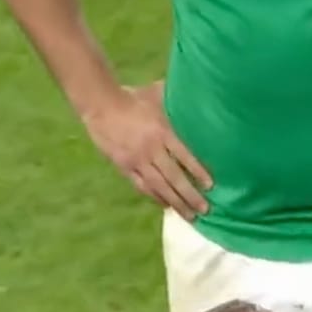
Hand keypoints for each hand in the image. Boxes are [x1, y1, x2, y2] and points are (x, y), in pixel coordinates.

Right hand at [83, 80, 212, 219]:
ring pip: (159, 186)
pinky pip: (142, 186)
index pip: (185, 156)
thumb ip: (175, 102)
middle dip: (190, 195)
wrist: (101, 105)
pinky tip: (165, 205)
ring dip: (175, 202)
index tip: (210, 186)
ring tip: (189, 215)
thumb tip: (195, 97)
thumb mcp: (157, 96)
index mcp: (162, 131)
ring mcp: (137, 160)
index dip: (198, 172)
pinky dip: (155, 197)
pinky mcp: (124, 167)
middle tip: (204, 209)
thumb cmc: (132, 98)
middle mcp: (152, 149)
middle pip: (174, 177)